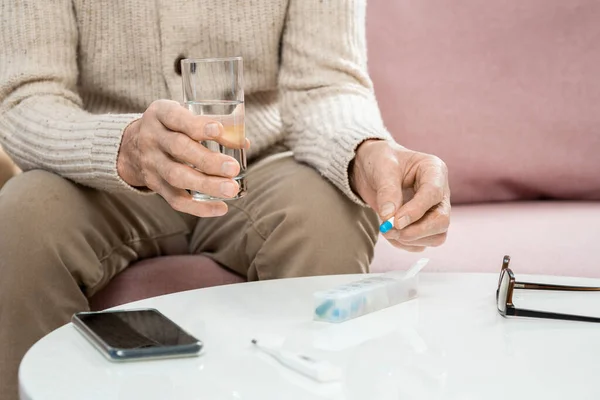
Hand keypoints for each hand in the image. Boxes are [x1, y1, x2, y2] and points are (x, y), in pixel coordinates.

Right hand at [117, 99, 248, 216]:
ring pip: (177, 177)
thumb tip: (243, 141)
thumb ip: (214, 123)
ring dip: (206, 185)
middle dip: (207, 160)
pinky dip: (199, 207)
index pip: (176, 118)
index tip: (218, 130)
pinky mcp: (155, 185)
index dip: (197, 125)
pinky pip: (175, 200)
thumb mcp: (183, 114)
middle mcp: (152, 138)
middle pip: (179, 149)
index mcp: (160, 114)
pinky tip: (221, 208)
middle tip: (233, 168)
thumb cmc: (171, 127)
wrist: (132, 147)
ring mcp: (151, 163)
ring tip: (231, 189)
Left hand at [351, 139, 450, 251]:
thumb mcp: (382, 168)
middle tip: (390, 230)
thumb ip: (387, 191)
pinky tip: (390, 234)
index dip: (416, 211)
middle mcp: (439, 192)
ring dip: (410, 240)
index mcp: (434, 170)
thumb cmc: (380, 161)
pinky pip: (421, 244)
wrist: (371, 169)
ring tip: (386, 230)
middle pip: (442, 220)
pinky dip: (404, 244)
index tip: (395, 221)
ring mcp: (433, 210)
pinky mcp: (424, 225)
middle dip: (416, 231)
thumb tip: (389, 217)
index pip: (434, 194)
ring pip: (436, 236)